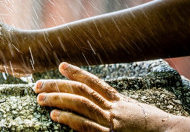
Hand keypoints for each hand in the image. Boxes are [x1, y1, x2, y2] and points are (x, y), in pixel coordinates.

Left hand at [34, 62, 189, 131]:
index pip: (93, 82)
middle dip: (57, 86)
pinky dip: (70, 120)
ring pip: (81, 105)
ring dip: (58, 100)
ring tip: (40, 98)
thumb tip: (98, 99)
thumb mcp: (133, 109)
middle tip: (38, 84)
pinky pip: (88, 126)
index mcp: (118, 100)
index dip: (76, 72)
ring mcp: (111, 121)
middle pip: (81, 91)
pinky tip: (55, 116)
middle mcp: (113, 107)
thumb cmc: (151, 125)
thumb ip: (114, 104)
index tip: (60, 65)